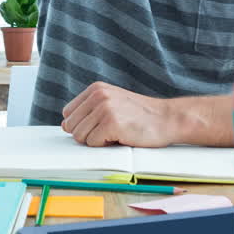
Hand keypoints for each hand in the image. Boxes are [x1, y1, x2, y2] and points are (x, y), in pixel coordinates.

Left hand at [61, 81, 178, 146]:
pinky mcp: (111, 123)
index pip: (68, 113)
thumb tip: (65, 124)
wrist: (168, 118)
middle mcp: (98, 95)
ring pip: (80, 136)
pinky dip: (106, 145)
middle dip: (87, 134)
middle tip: (109, 130)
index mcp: (96, 89)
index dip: (82, 124)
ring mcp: (104, 108)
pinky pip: (93, 143)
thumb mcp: (113, 103)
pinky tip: (121, 136)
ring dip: (97, 140)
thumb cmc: (141, 115)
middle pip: (71, 126)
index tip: (100, 124)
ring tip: (117, 132)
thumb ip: (89, 111)